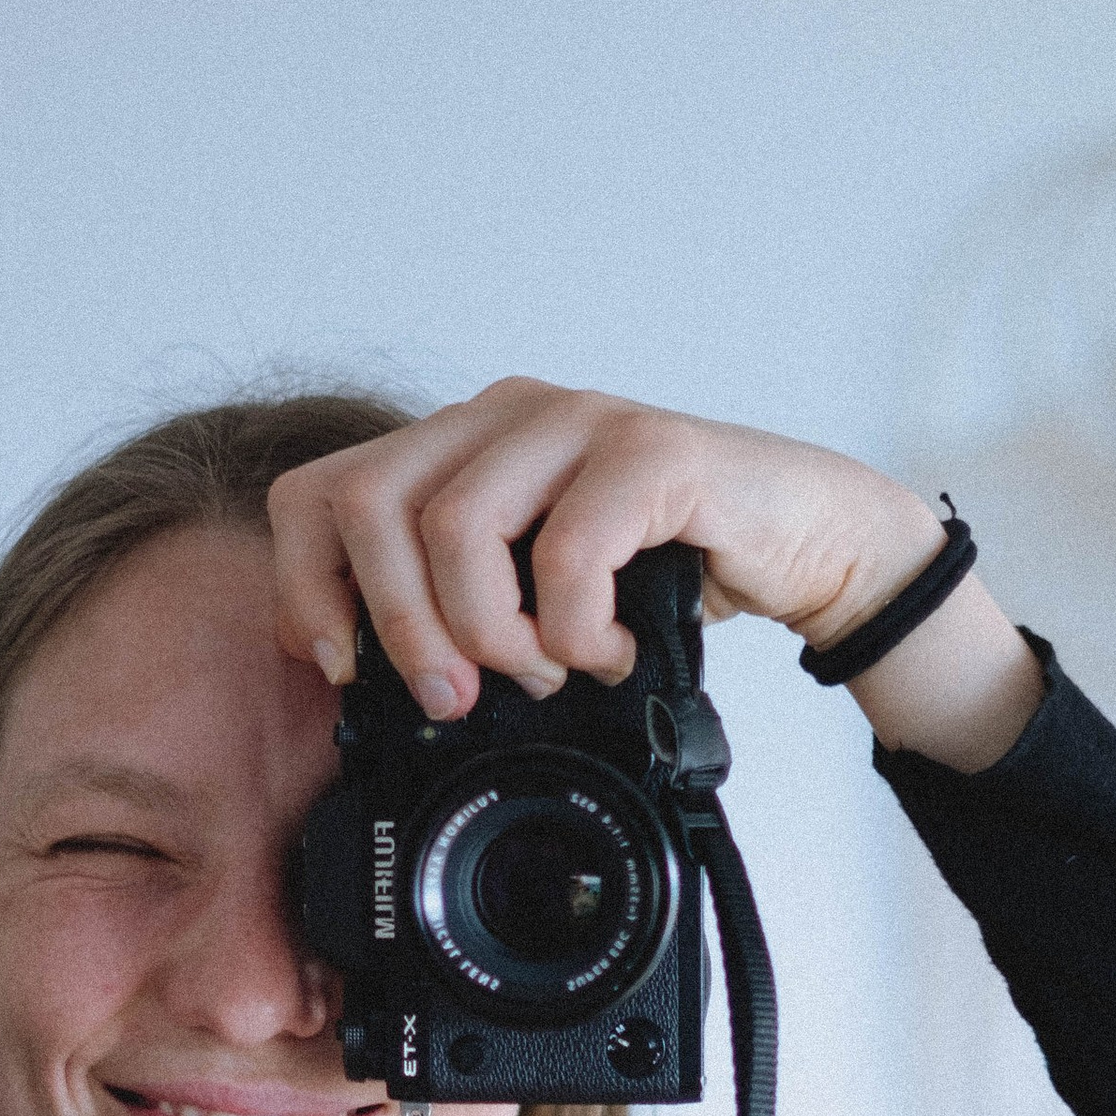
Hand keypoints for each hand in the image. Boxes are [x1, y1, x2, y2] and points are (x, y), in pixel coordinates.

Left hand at [267, 378, 1040, 770]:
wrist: (804, 544)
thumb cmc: (663, 573)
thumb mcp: (532, 597)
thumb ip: (452, 609)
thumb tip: (355, 679)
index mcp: (457, 446)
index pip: (316, 493)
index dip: (310, 588)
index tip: (346, 669)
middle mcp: (503, 417)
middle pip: (369, 506)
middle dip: (399, 626)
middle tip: (453, 697)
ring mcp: (576, 422)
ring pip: (458, 527)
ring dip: (493, 634)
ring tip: (548, 670)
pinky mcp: (649, 450)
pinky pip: (568, 552)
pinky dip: (579, 630)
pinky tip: (613, 650)